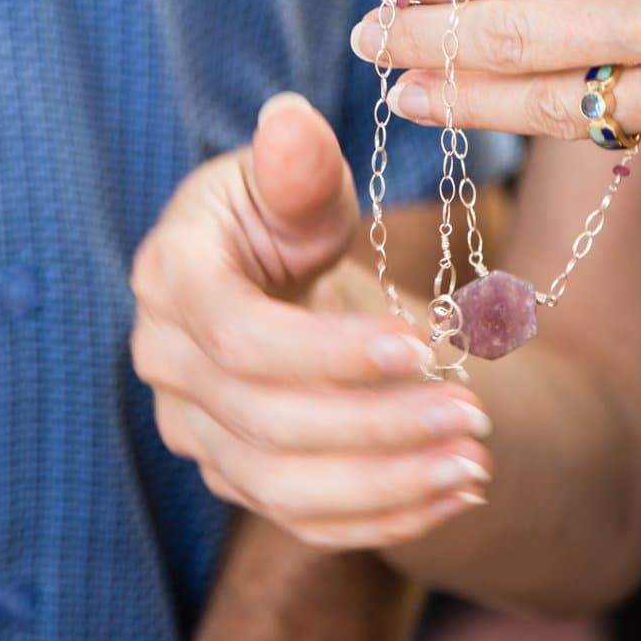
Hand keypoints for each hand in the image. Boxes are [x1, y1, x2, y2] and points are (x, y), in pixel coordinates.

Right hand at [130, 93, 492, 548]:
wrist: (264, 274)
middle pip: (266, 421)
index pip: (239, 336)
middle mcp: (167, 363)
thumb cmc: (281, 211)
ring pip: (281, 487)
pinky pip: (302, 519)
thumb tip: (288, 120)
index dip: (327, 351)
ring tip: (473, 465)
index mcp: (171, 277)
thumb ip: (296, 165)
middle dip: (377, 424)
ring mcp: (195, 429)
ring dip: (385, 484)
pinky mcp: (234, 475)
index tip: (420, 345)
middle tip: (473, 412)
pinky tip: (453, 495)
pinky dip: (381, 518)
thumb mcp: (294, 180)